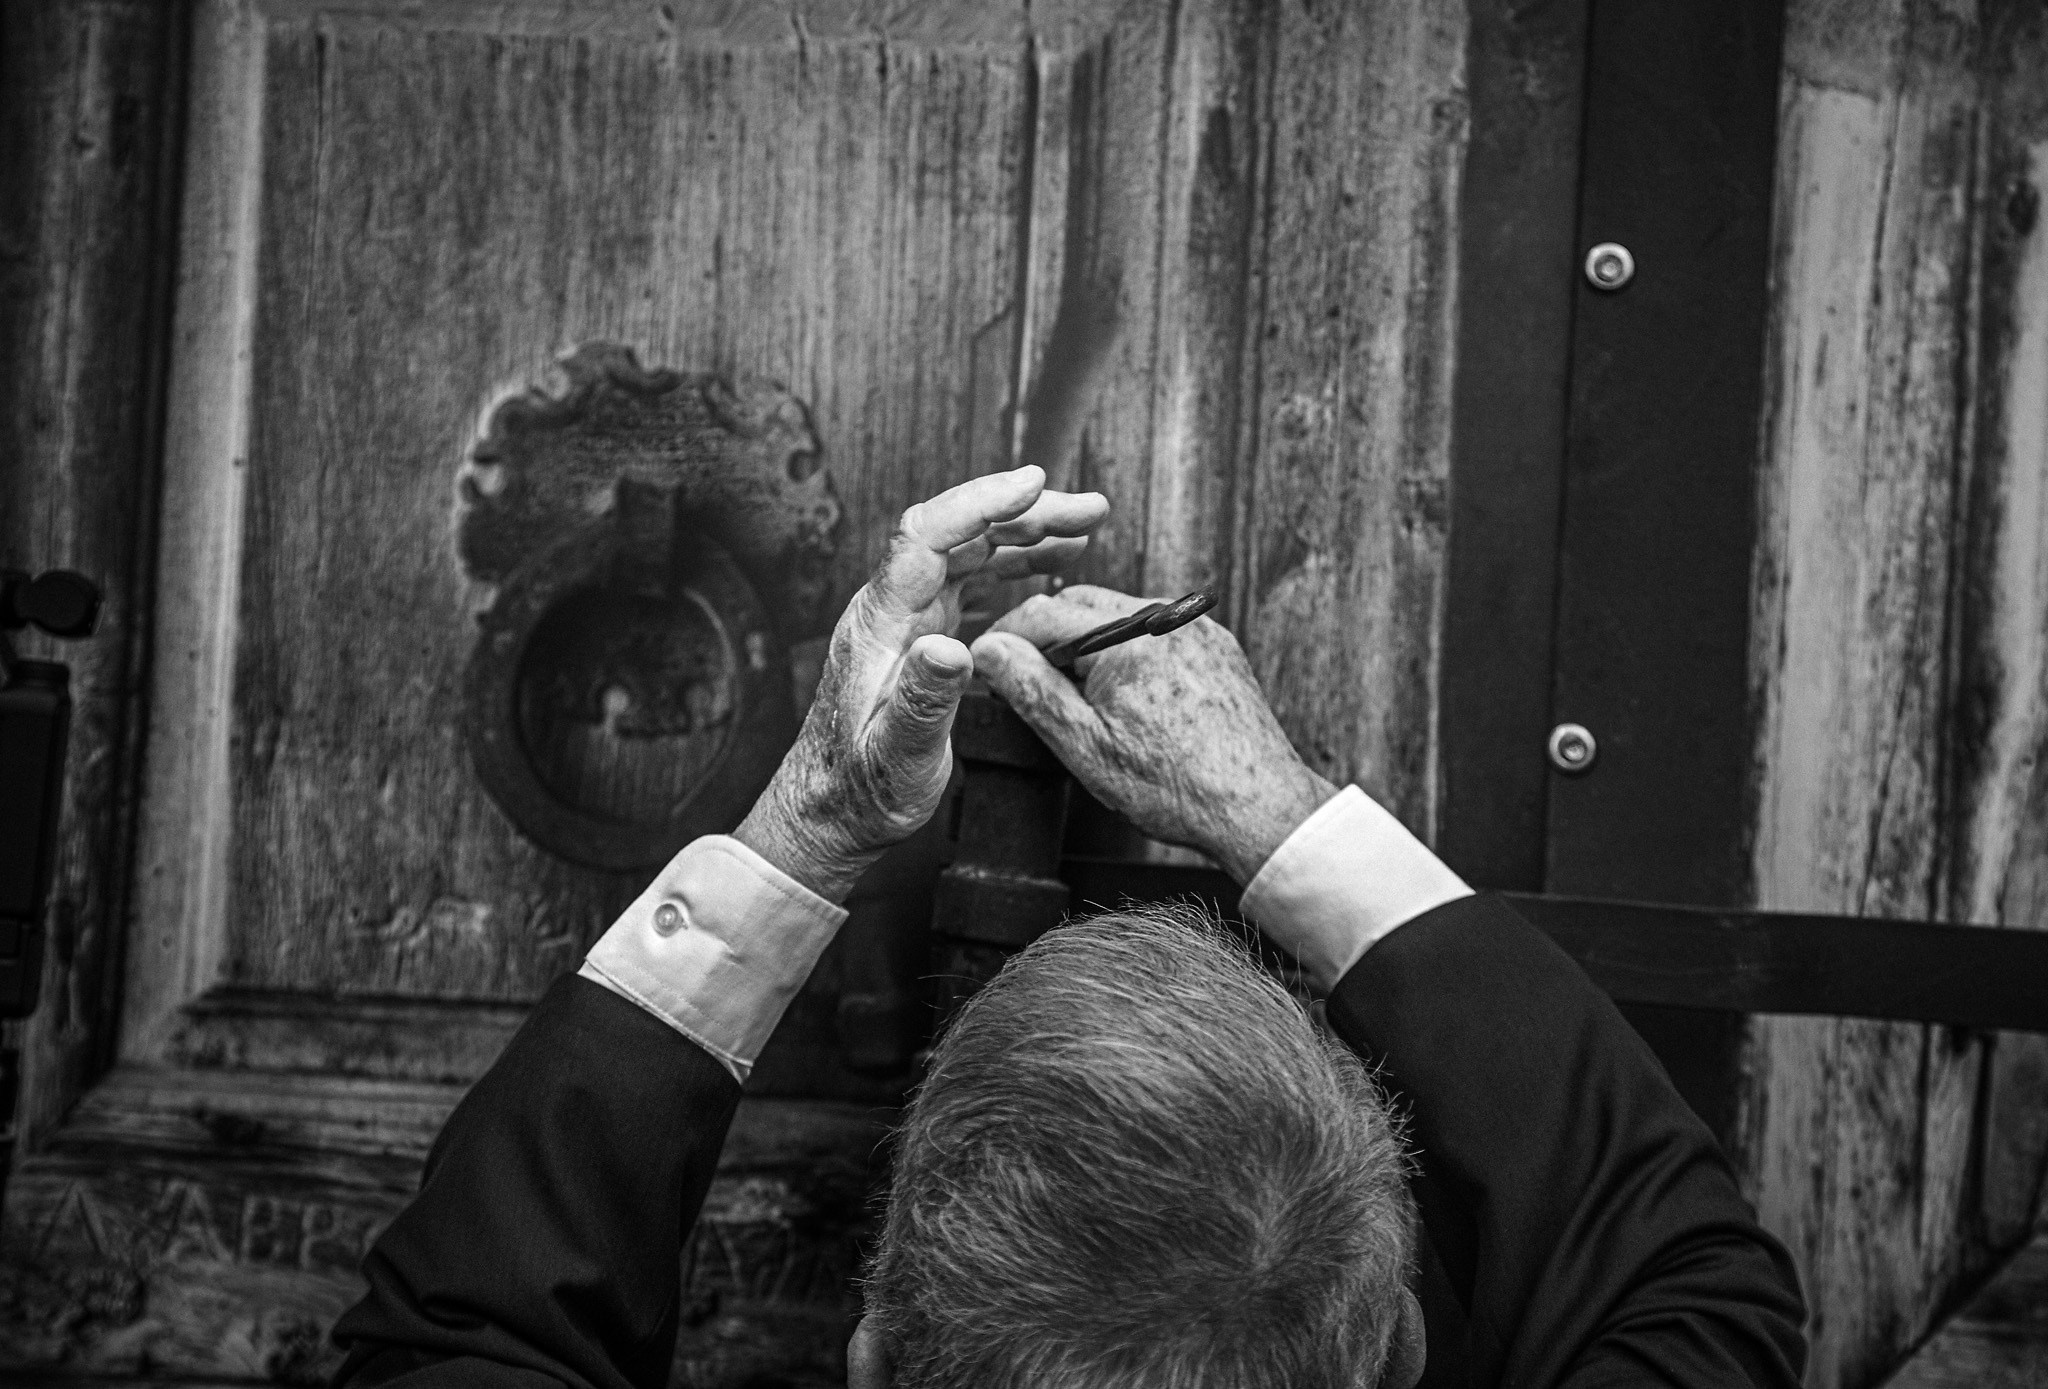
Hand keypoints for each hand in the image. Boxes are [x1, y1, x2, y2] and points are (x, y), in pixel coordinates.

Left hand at [735, 467, 1107, 900]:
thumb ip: (922, 699)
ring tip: (1083, 528)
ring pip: (968, 552)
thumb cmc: (861, 788)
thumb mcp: (897, 753)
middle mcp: (891, 610)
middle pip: (958, 532)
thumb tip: (947, 647)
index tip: (1033, 483)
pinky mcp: (919, 636)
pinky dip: (1011, 567)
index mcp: (881, 624)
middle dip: (1024, 511)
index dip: (982, 501)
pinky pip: (969, 582)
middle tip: (1089, 509)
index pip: (929, 536)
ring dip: (1024, 533)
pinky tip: (1046, 568)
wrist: (832, 810)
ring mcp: (905, 619)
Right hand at [971, 585, 1335, 884]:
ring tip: (1082, 702)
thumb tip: (988, 649)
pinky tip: (1129, 701)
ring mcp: (1194, 627)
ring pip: (1118, 618)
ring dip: (1089, 646)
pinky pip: (1155, 632)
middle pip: (1081, 605)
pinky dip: (1129, 653)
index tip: (988, 665)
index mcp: (1127, 636)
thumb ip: (1031, 689)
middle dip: (1048, 639)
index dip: (1005, 638)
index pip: (1042, 612)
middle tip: (1031, 687)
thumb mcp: (1084, 745)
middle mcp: (1164, 617)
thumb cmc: (1175, 786)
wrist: (1257, 806)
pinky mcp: (1215, 645)